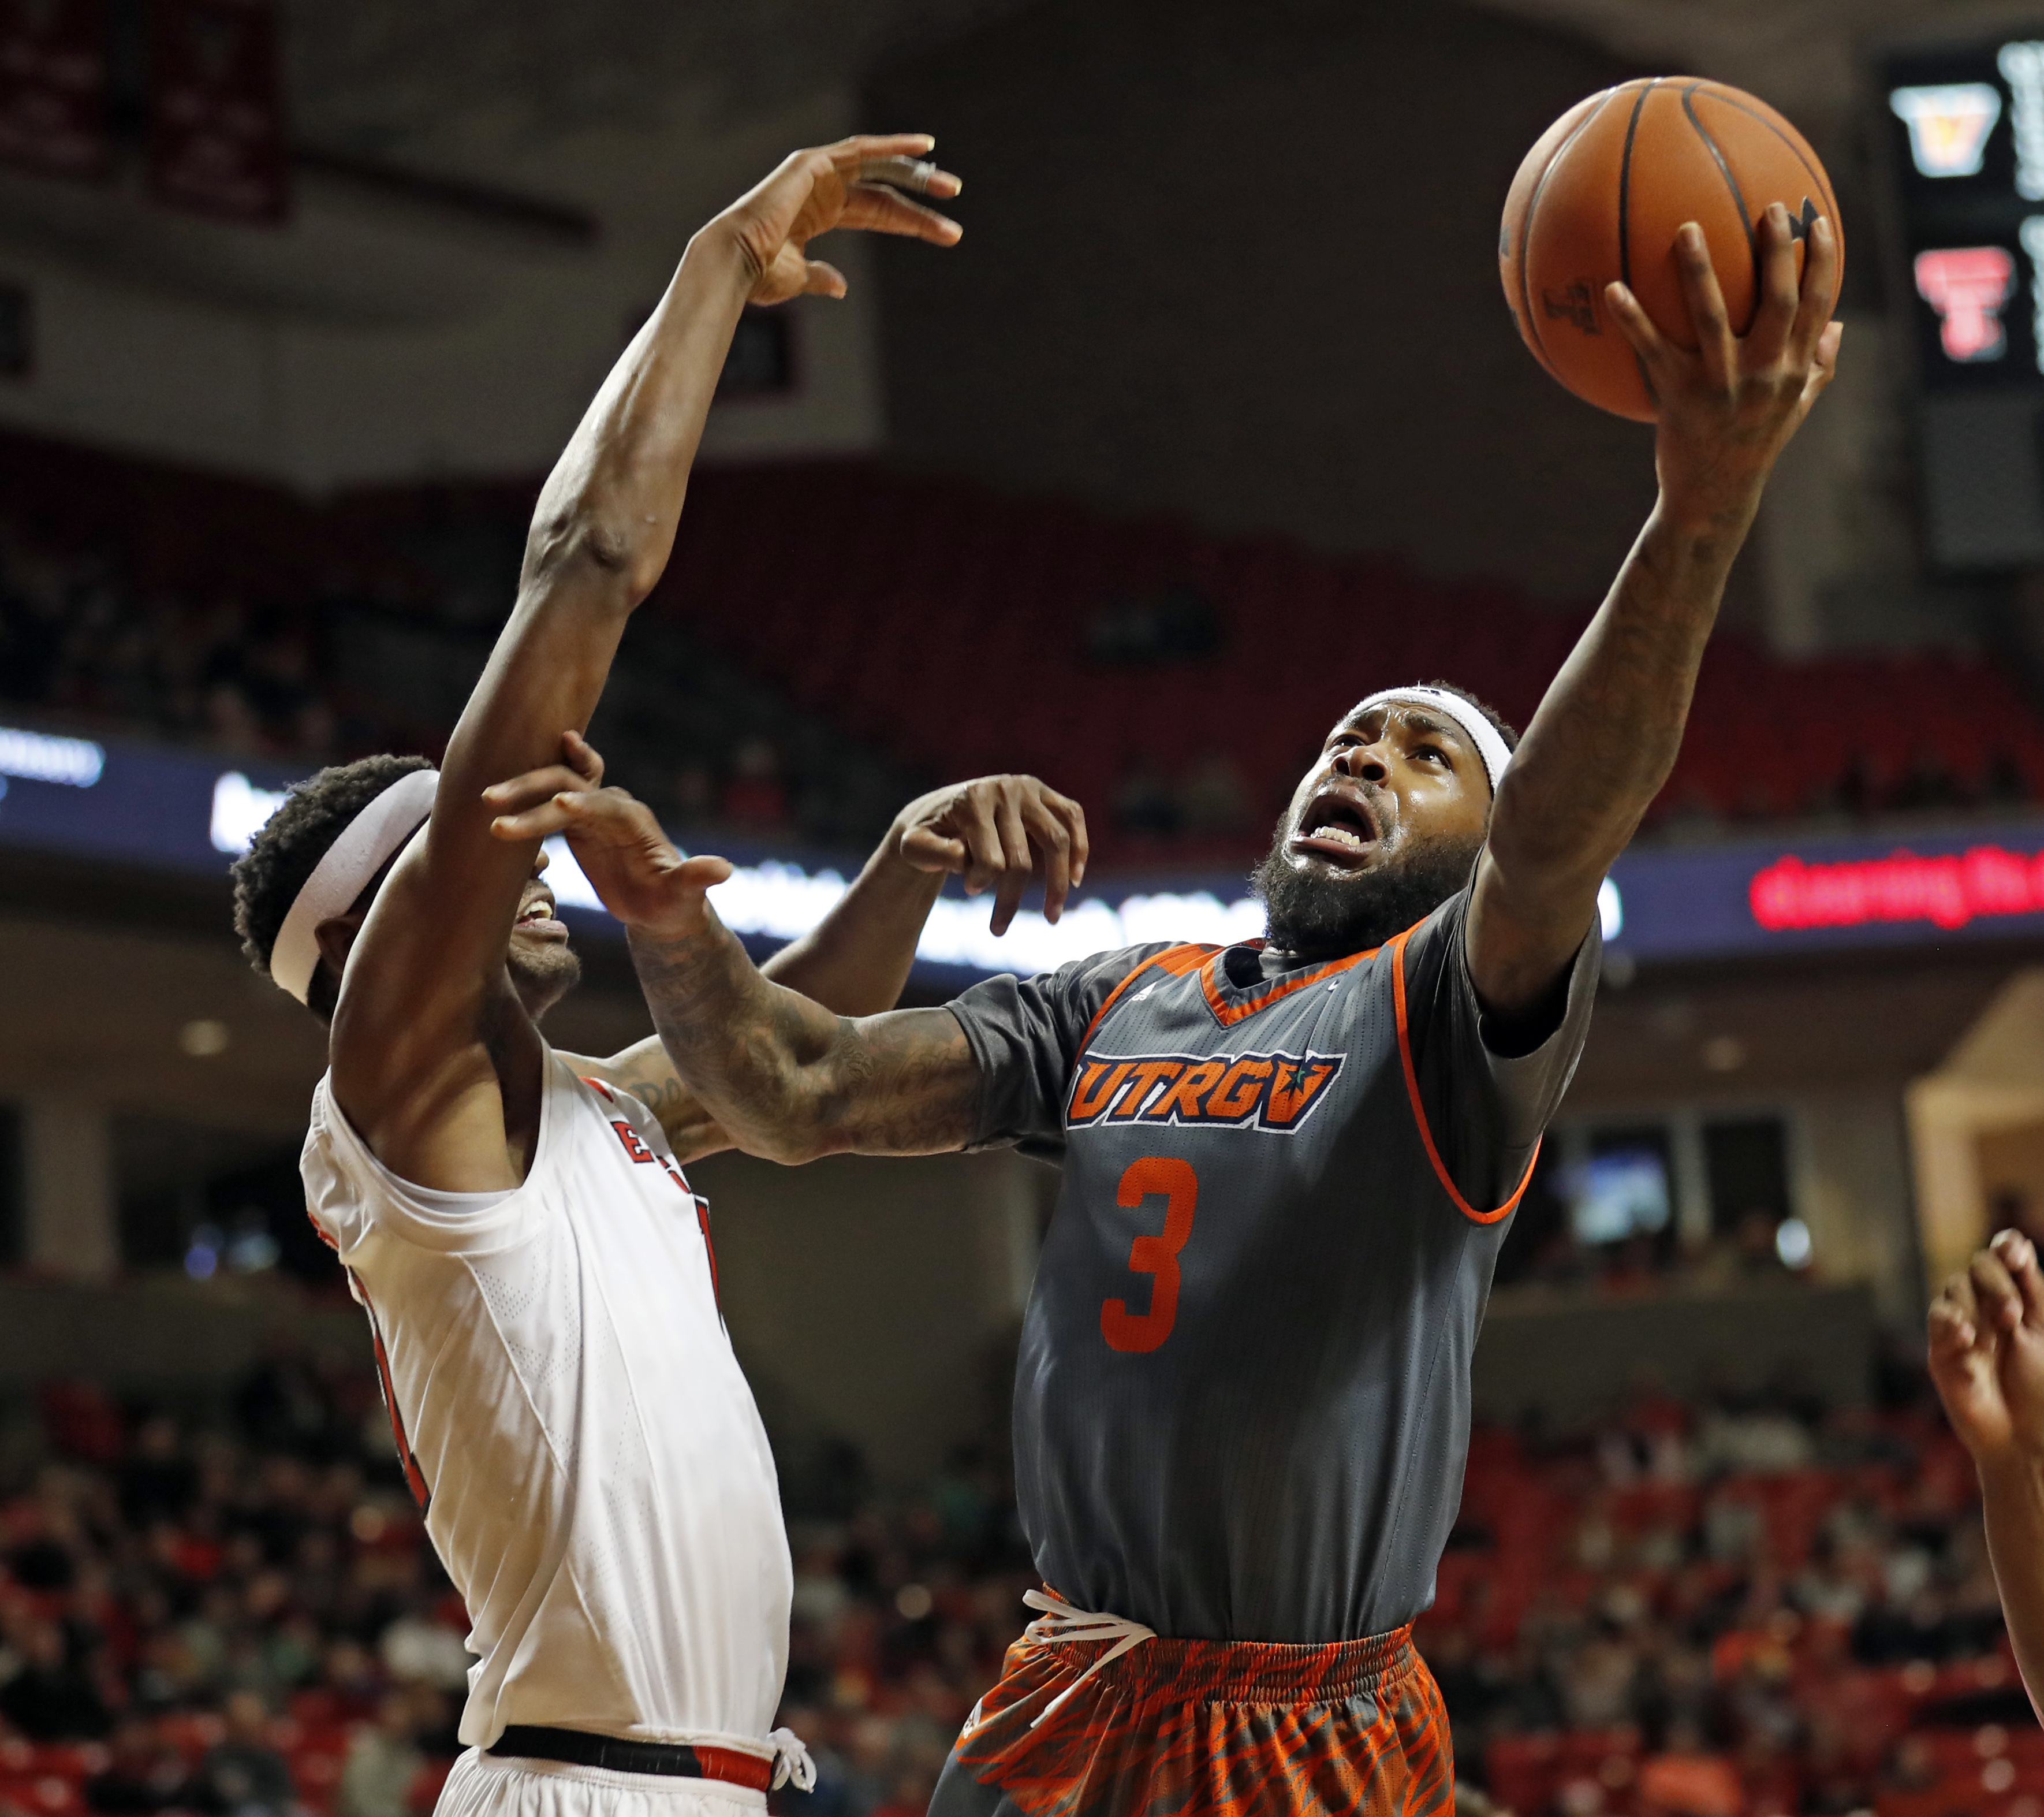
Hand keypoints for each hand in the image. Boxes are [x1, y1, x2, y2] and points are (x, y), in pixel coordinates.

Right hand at [483, 732, 730, 938]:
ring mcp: (592, 813)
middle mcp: (612, 807)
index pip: (605, 804)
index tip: (559, 808)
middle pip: (571, 786)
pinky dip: (524, 803)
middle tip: (496, 803)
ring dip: (521, 793)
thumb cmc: (675, 904)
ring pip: (553, 789)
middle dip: (536, 791)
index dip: (583, 804)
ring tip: (487, 806)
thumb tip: (724, 870)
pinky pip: (547, 805)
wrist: (662, 907)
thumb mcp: (687, 896)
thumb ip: (697, 879)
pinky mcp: (577, 825)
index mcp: (634, 820)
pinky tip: (494, 806)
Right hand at [714, 134, 961, 305]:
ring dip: (914, 172)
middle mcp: (821, 188)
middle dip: (920, 197)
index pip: (876, 213)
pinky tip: (923, 145)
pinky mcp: (814, 162)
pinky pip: (862, 150)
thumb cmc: (757, 275)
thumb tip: (840, 287)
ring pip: (877, 169)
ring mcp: (817, 172)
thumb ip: (819, 277)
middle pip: (882, 191)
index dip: (911, 220)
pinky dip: (892, 144)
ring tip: (950, 186)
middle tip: (955, 200)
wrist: (735, 263)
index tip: (946, 232)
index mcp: (818, 214)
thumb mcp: (796, 278)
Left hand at [890, 774, 1089, 935]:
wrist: (942, 811)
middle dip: (1011, 898)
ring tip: (1051, 918)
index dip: (981, 883)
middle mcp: (1004, 789)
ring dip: (1057, 885)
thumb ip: (931, 854)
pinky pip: (1073, 817)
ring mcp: (1029, 788)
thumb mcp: (914, 846)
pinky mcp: (1046, 793)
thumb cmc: (929, 835)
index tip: (970, 892)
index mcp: (972, 800)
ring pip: (1057, 841)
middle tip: (998, 929)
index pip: (990, 858)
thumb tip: (965, 860)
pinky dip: (1080, 849)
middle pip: (1022, 859)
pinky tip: (1074, 880)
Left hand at [1606, 203, 1841, 535]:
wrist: (1713, 498)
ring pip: (1712, 317)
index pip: (1817, 305)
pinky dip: (1632, 320)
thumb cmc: (1753, 447)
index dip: (1821, 261)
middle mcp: (1764, 374)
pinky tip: (1612, 289)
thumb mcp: (1795, 410)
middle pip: (1778, 301)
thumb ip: (1818, 368)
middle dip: (1777, 252)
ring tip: (1686, 228)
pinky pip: (1652, 350)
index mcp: (1793, 370)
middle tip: (1767, 208)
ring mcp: (1721, 385)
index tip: (1817, 219)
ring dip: (1699, 271)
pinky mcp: (1679, 397)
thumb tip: (1838, 326)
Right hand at [1929, 1230, 2043, 1468]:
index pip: (2007, 1257)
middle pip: (1979, 1265)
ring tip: (1993, 1336)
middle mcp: (1990, 1307)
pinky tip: (1968, 1340)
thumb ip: (2033, 1291)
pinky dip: (1951, 1321)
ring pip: (1955, 1286)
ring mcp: (1963, 1326)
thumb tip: (2015, 1240)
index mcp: (2022, 1301)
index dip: (2008, 1247)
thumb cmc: (2043, 1392)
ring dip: (1974, 1305)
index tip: (2015, 1251)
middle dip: (1995, 1282)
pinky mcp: (1941, 1348)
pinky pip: (1938, 1318)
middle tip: (2012, 1316)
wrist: (2026, 1440)